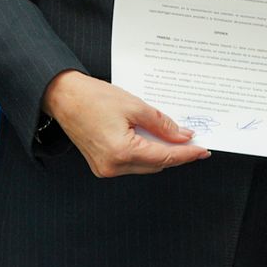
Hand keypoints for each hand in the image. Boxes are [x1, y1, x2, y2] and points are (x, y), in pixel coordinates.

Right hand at [42, 71, 209, 177]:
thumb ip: (161, 124)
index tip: (203, 150)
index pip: (164, 157)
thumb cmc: (93, 97)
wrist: (63, 97)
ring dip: (159, 153)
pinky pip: (131, 163)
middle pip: (156, 165)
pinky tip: (151, 139)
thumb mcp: (134, 105)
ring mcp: (105, 169)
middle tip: (191, 140)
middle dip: (175, 153)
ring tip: (172, 137)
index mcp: (122, 152)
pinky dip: (144, 153)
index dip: (187, 154)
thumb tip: (183, 136)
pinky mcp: (101, 165)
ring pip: (145, 166)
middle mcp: (113, 166)